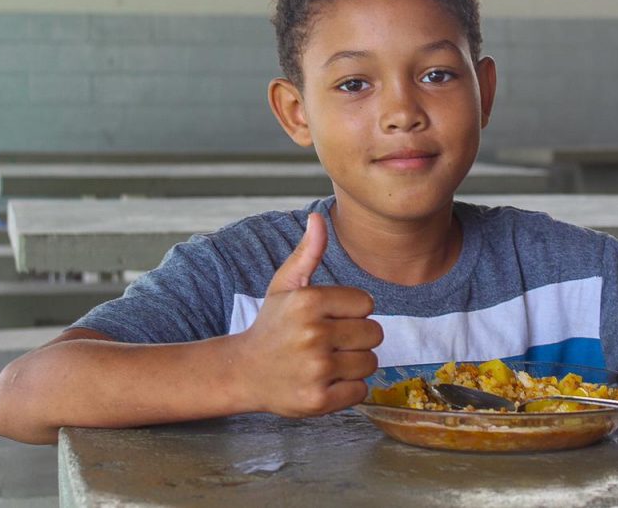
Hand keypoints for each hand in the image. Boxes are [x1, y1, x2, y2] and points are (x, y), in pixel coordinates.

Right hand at [235, 213, 382, 416]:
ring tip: (326, 361)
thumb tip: (318, 217)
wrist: (243, 371)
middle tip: (329, 342)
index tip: (330, 318)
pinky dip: (348, 389)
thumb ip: (308, 253)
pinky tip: (325, 381)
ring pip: (370, 363)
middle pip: (374, 334)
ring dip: (354, 364)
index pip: (367, 304)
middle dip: (357, 338)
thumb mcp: (285, 285)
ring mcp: (316, 369)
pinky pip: (360, 391)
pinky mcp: (318, 400)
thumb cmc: (272, 325)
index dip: (352, 312)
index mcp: (309, 301)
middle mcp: (313, 334)